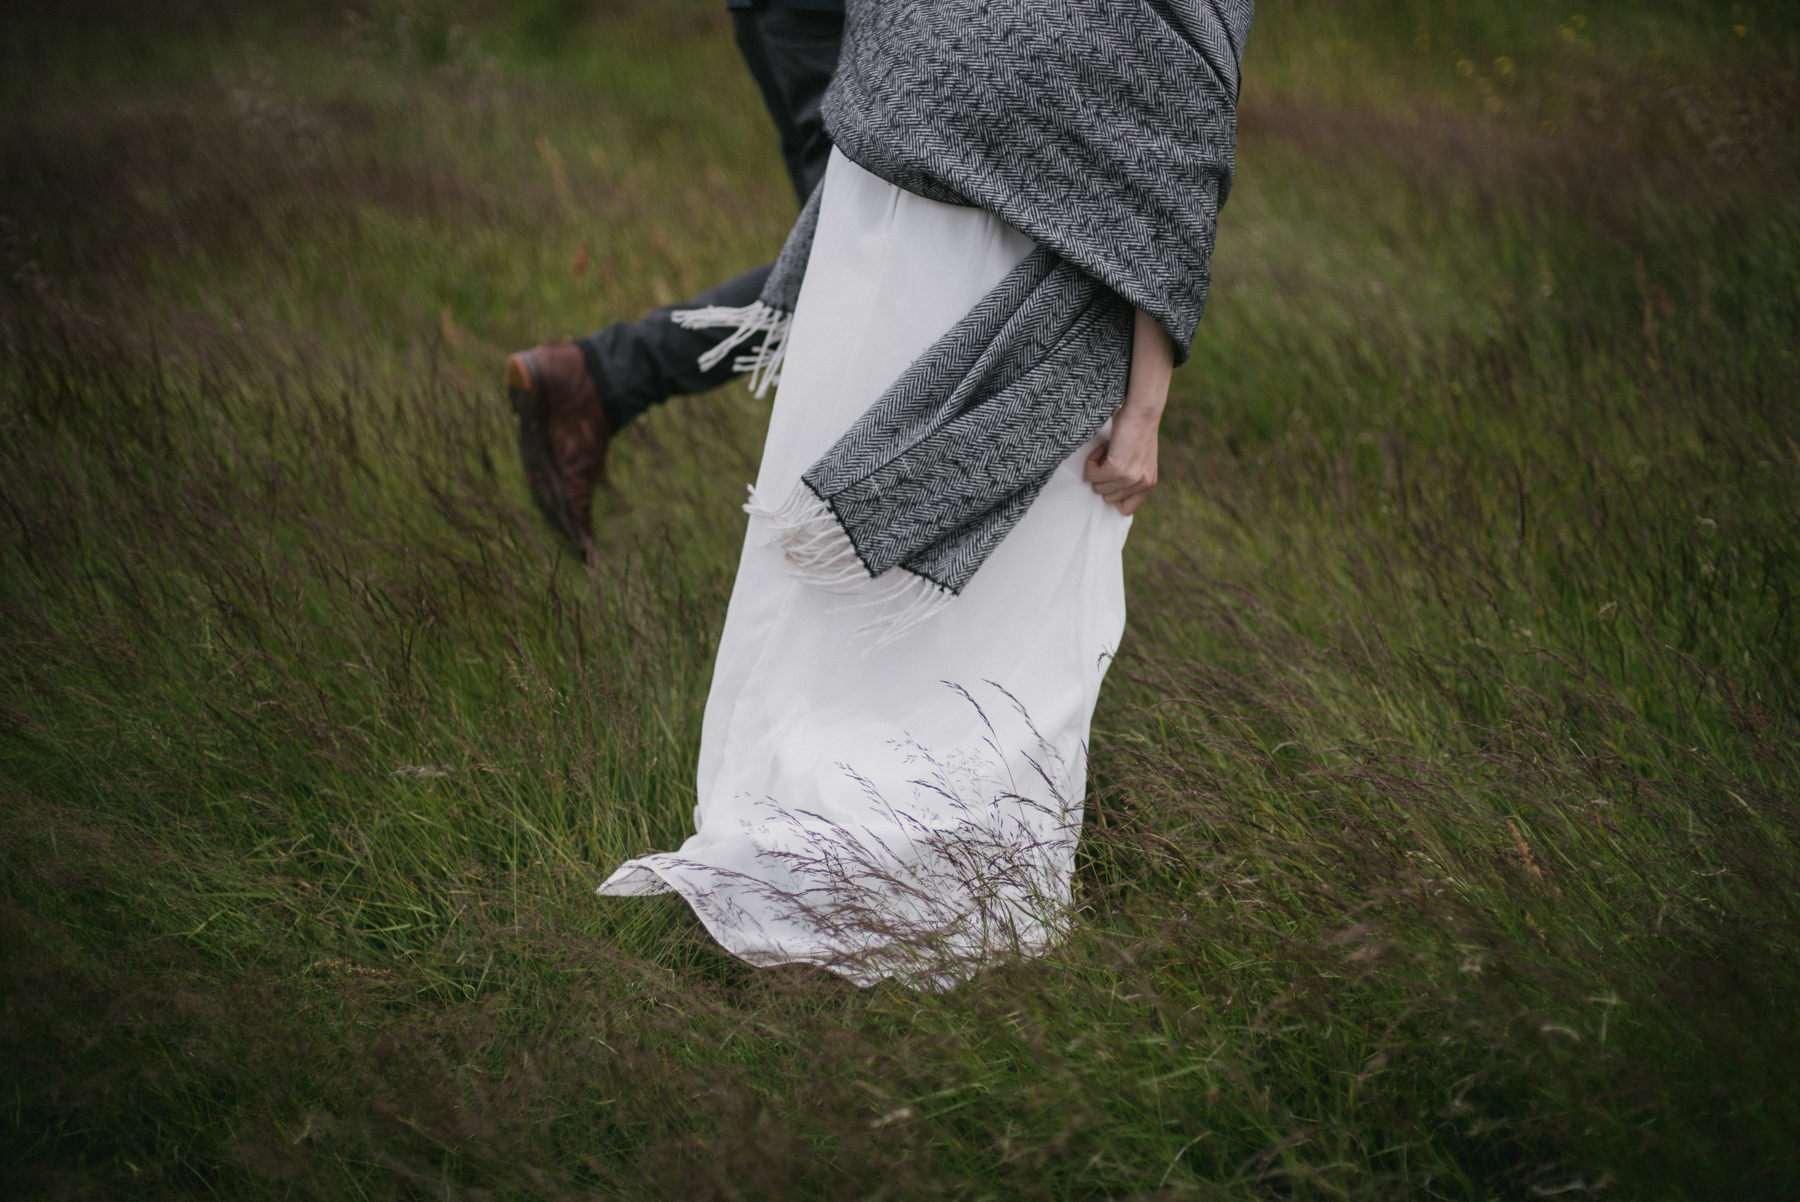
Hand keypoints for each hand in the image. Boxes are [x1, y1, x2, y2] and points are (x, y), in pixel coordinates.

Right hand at [1085, 308, 1173, 515]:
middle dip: (1103, 478)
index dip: (1113, 494)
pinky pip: (1092, 475)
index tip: (1110, 477)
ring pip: (1097, 487)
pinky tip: (1104, 447)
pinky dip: (1092, 460)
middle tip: (1111, 456)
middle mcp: (1141, 485)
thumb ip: (1129, 476)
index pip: (1126, 509)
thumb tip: (1104, 490)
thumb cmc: (1136, 429)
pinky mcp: (1117, 471)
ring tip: (1108, 450)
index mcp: (1148, 484)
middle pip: (1107, 498)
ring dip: (1097, 468)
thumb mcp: (1138, 460)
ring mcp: (1130, 480)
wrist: (1142, 411)